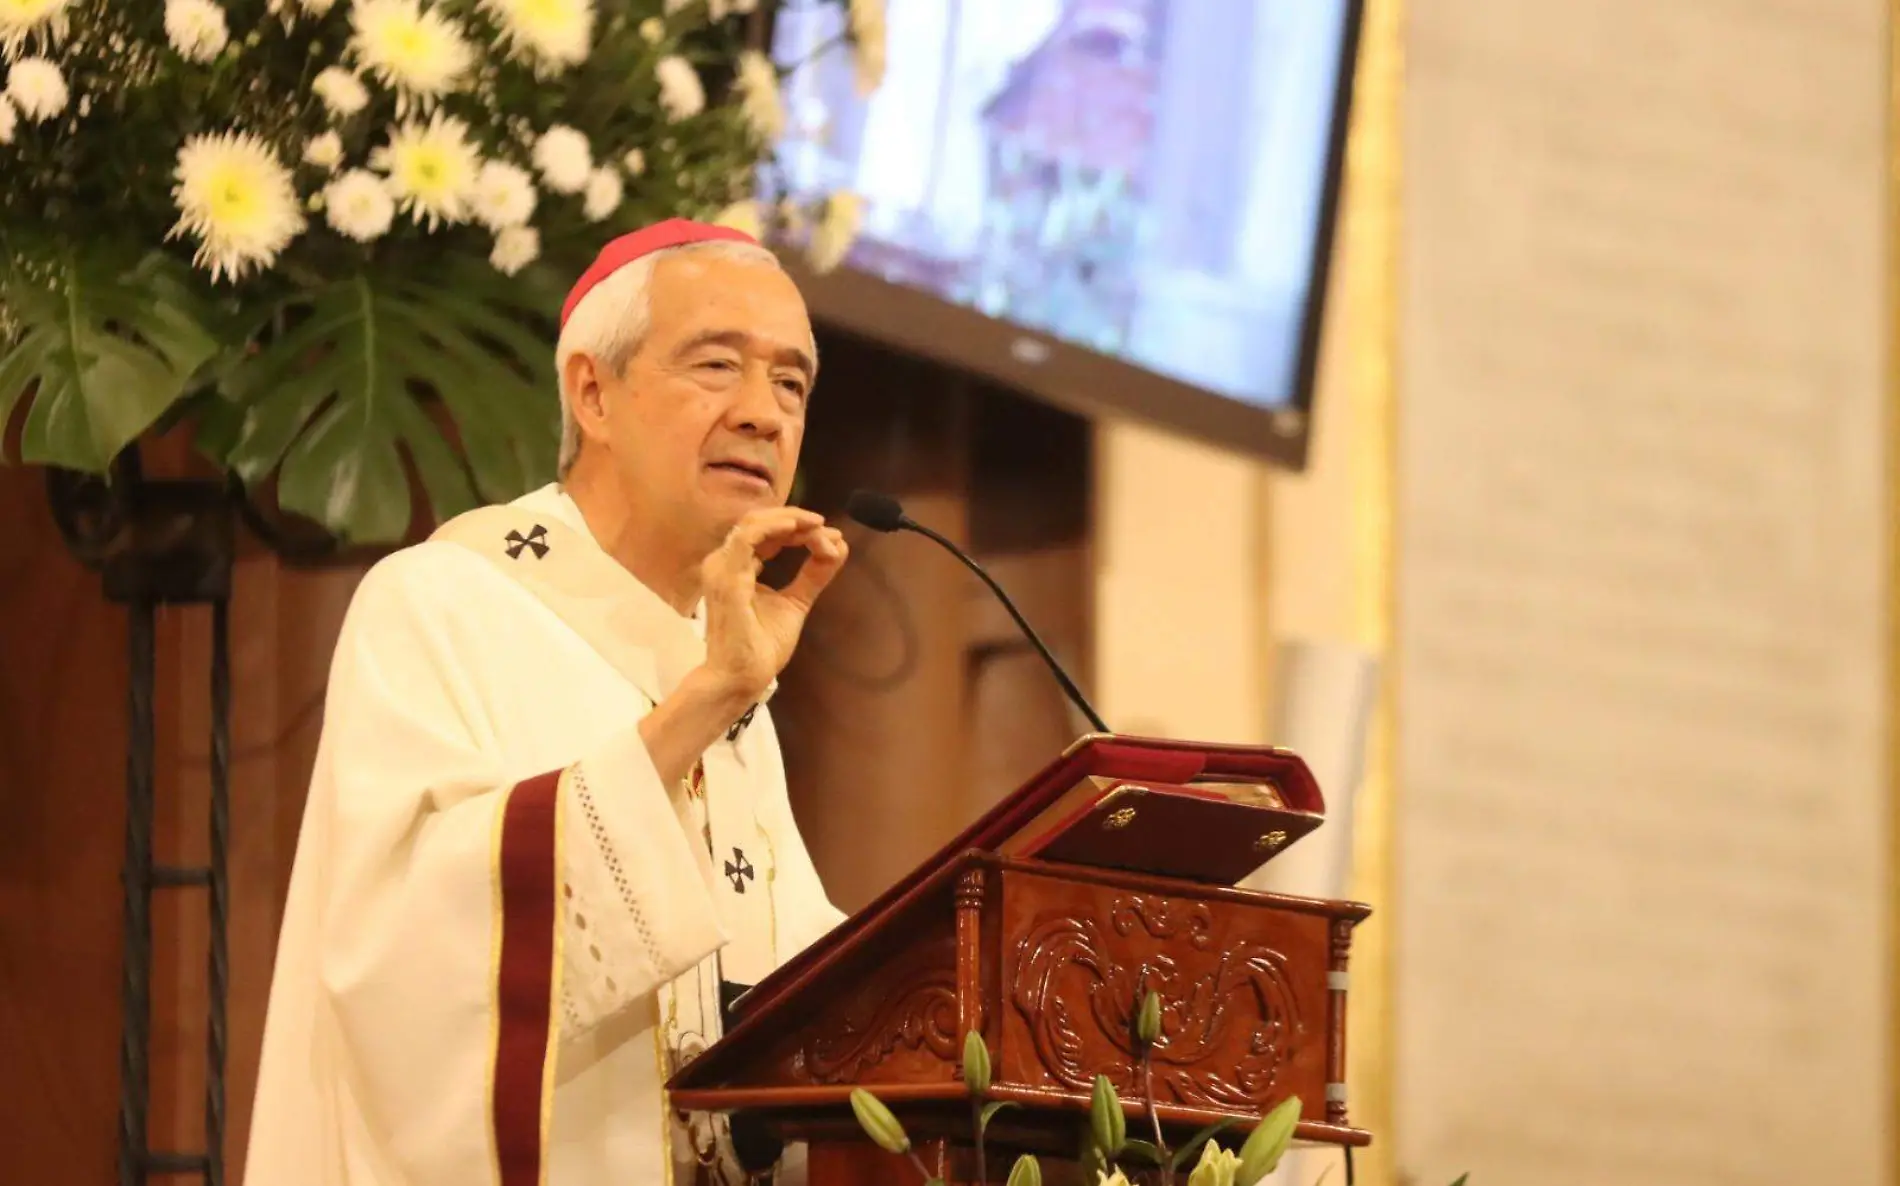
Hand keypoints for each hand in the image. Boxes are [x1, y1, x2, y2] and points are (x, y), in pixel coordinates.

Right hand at [699, 507, 848, 701]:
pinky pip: (750, 536)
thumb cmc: (761, 647)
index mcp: (736, 567)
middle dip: (797, 521)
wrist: (743, 677)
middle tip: (827, 529)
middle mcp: (724, 562)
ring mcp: (722, 567)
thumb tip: (839, 546)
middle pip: (760, 522)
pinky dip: (777, 527)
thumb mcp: (796, 602)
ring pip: (756, 523)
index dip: (797, 528)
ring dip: (792, 521)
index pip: (765, 533)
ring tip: (820, 528)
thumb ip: (814, 575)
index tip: (830, 536)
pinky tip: (800, 530)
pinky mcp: (727, 575)